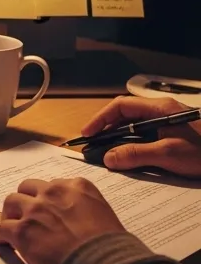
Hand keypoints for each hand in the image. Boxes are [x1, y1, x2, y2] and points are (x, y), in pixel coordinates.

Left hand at [0, 178, 125, 263]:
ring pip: (11, 202)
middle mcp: (53, 192)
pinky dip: (1, 236)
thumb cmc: (113, 246)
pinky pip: (2, 229)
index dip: (48, 198)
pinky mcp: (22, 231)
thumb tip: (79, 218)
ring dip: (11, 214)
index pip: (54, 185)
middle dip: (26, 199)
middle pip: (28, 187)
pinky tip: (4, 242)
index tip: (48, 208)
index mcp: (77, 186)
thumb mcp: (105, 214)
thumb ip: (86, 207)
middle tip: (26, 213)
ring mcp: (35, 210)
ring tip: (11, 224)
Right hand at [81, 96, 200, 175]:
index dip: (101, 118)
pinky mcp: (175, 135)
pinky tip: (130, 156)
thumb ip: (135, 155)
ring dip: (120, 137)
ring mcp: (169, 122)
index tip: (88, 133)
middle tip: (94, 144)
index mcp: (160, 109)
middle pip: (126, 114)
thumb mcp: (168, 154)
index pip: (121, 106)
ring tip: (108, 152)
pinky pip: (147, 135)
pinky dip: (134, 144)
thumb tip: (108, 158)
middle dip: (107, 128)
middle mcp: (163, 111)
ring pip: (136, 125)